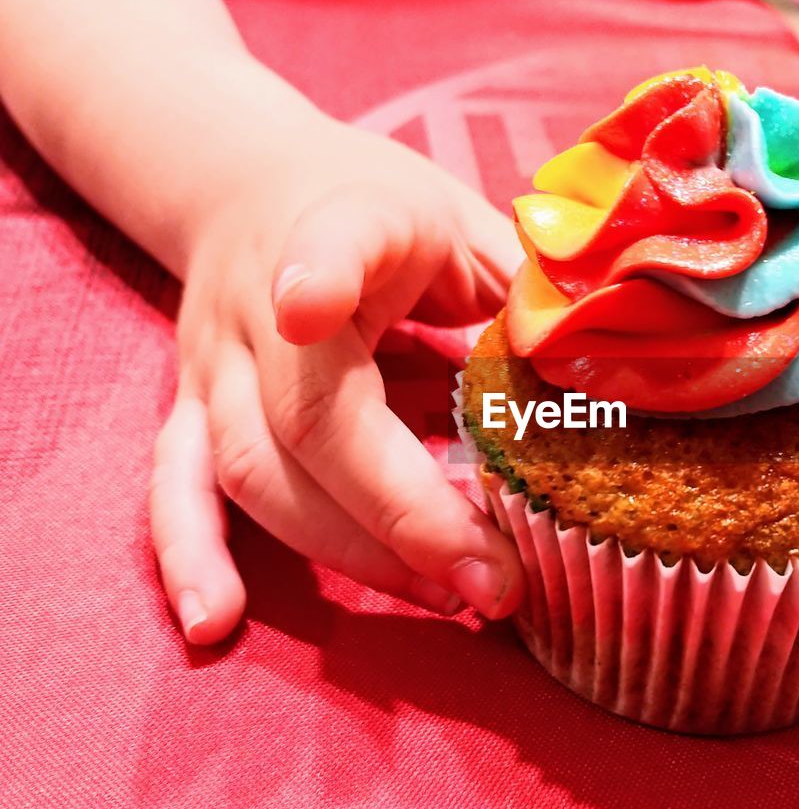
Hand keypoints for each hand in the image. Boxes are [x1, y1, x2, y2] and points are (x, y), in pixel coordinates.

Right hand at [150, 118, 524, 643]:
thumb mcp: (464, 219)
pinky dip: (192, 556)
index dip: (322, 275)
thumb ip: (526, 285)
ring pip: (255, 473)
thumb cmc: (379, 210)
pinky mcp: (190, 409)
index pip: (329, 247)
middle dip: (403, 516)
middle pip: (308, 423)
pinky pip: (177, 488)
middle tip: (496, 581)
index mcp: (343, 227)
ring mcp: (215, 363)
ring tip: (447, 598)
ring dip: (351, 552)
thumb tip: (612, 363)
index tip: (312, 301)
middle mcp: (260, 303)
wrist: (252, 187)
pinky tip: (215, 621)